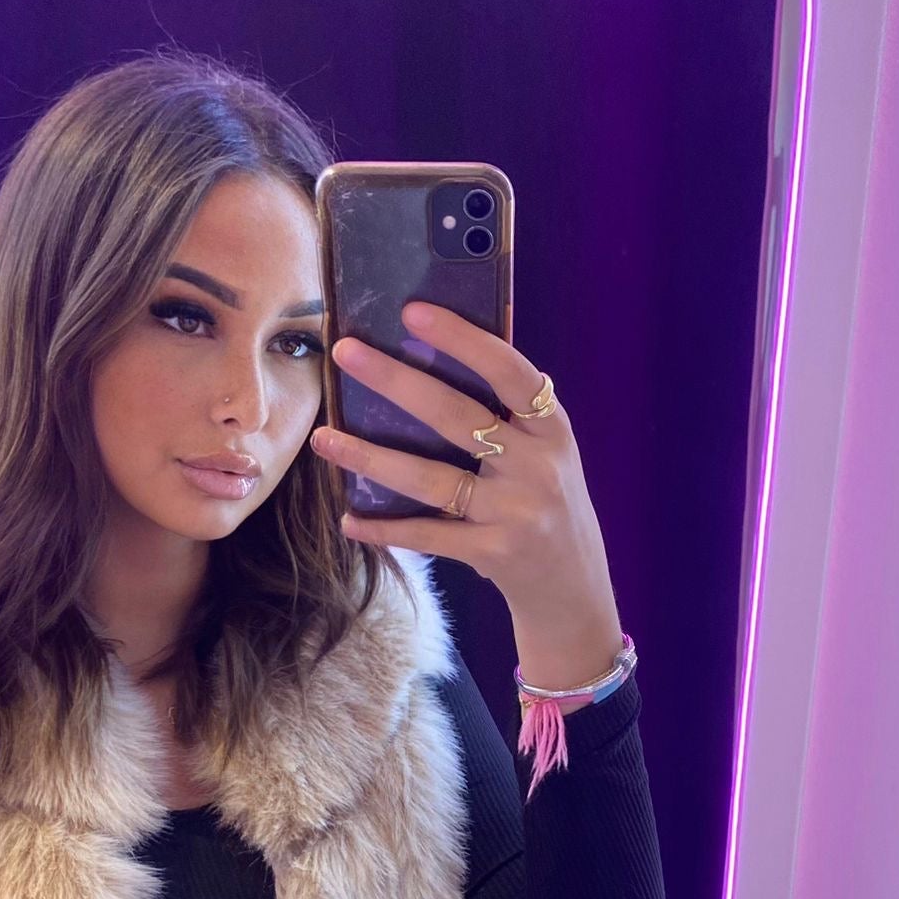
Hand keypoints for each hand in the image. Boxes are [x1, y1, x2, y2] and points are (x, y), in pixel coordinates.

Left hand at [309, 301, 617, 627]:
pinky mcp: (495, 553)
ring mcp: (516, 512)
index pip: (510, 372)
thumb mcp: (544, 453)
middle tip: (345, 354)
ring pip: (431, 479)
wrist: (574, 585)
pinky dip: (386, 529)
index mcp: (551, 429)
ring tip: (323, 439)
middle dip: (395, 381)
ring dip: (371, 458)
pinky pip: (429, 534)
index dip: (463, 340)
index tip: (413, 313)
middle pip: (457, 416)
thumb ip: (508, 416)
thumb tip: (430, 361)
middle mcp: (537, 467)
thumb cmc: (547, 503)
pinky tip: (350, 520)